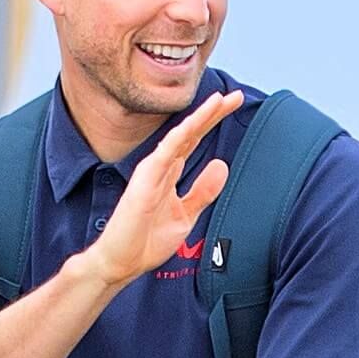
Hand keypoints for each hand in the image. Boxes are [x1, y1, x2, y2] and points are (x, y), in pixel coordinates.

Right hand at [86, 89, 243, 285]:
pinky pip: (165, 154)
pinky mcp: (144, 182)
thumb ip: (203, 190)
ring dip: (200, 118)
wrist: (122, 262)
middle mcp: (161, 166)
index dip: (214, 121)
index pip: (195, 139)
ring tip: (219, 100)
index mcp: (170, 172)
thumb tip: (221, 165)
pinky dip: (180, 137)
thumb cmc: (146, 240)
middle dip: (213, 113)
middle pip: (190, 132)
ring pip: (179, 137)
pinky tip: (195, 124)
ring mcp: (152, 171)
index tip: (234, 104)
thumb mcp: (186, 213)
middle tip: (235, 95)